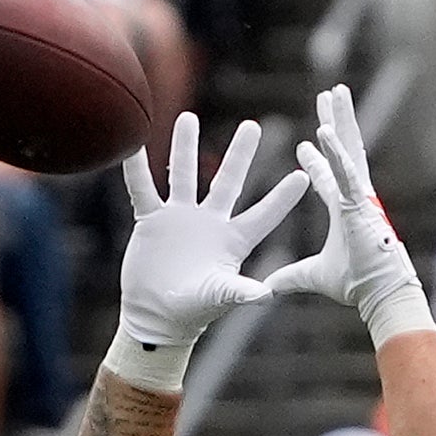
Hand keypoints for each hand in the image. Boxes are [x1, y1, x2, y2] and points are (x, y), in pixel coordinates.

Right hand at [115, 113, 305, 374]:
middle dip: (240, 154)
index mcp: (234, 241)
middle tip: (253, 126)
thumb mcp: (220, 298)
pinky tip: (132, 145)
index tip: (303, 176)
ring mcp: (181, 218)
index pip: (263, 214)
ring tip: (188, 118)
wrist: (158, 317)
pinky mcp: (152, 221)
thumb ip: (239, 291)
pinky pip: (143, 189)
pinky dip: (137, 170)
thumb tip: (266, 294)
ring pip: (185, 175)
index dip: (282, 198)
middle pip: (228, 181)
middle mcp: (211, 223)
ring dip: (185, 147)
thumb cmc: (194, 312)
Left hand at [269, 85, 433, 345]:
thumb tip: (268, 286)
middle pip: (343, 150)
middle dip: (335, 122)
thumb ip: (291, 276)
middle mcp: (354, 196)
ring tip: (335, 91)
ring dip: (341, 120)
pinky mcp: (360, 203)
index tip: (304, 146)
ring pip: (349, 149)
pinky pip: (346, 171)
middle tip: (328, 95)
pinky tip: (324, 129)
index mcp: (345, 210)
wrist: (378, 293)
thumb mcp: (314, 276)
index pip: (328, 178)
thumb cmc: (356, 284)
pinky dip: (335, 152)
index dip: (317, 160)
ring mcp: (359, 196)